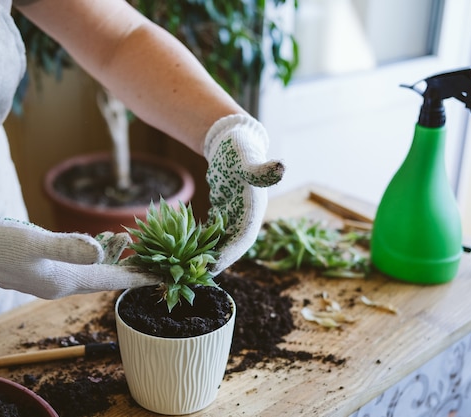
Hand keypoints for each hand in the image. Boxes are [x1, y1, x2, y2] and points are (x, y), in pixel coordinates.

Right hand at [0, 218, 159, 298]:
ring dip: (115, 258)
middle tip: (159, 260)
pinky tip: (103, 241)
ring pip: (95, 269)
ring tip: (135, 241)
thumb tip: (101, 250)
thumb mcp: (34, 242)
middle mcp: (62, 283)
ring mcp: (53, 276)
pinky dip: (96, 252)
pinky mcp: (45, 266)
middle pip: (108, 277)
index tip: (164, 276)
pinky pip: (80, 262)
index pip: (112, 280)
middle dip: (133, 269)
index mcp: (65, 280)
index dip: (139, 277)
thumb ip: (68, 246)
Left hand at [204, 114, 284, 273]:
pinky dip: (206, 241)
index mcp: (254, 207)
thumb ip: (260, 168)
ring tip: (192, 268)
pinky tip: (189, 250)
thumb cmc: (239, 149)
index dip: (231, 253)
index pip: (244, 237)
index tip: (214, 266)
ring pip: (225, 240)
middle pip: (234, 244)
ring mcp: (236, 213)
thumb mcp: (247, 159)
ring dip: (211, 253)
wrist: (235, 140)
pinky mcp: (225, 210)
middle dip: (219, 260)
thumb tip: (281, 167)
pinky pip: (216, 231)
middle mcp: (247, 214)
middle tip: (199, 274)